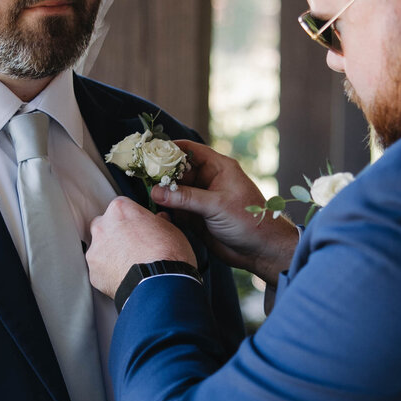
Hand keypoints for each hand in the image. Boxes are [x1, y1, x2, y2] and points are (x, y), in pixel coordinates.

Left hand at [86, 196, 195, 298]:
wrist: (159, 285)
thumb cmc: (167, 256)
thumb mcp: (172, 230)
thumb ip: (159, 222)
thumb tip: (160, 220)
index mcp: (120, 210)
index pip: (122, 207)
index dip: (132, 218)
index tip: (139, 227)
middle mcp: (103, 227)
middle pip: (105, 226)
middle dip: (116, 234)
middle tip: (134, 246)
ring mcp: (96, 250)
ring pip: (100, 249)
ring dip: (111, 254)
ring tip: (130, 265)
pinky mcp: (94, 273)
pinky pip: (100, 270)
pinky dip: (109, 273)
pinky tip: (125, 277)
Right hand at [152, 143, 297, 284]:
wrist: (260, 251)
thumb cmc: (249, 221)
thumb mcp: (216, 205)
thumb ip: (186, 198)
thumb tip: (156, 191)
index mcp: (218, 168)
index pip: (189, 151)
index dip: (169, 148)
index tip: (148, 149)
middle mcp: (207, 181)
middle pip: (177, 172)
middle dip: (160, 173)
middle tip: (139, 175)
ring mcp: (200, 200)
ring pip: (174, 192)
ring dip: (161, 194)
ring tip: (144, 194)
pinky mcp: (196, 218)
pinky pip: (176, 211)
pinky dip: (166, 211)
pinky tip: (157, 213)